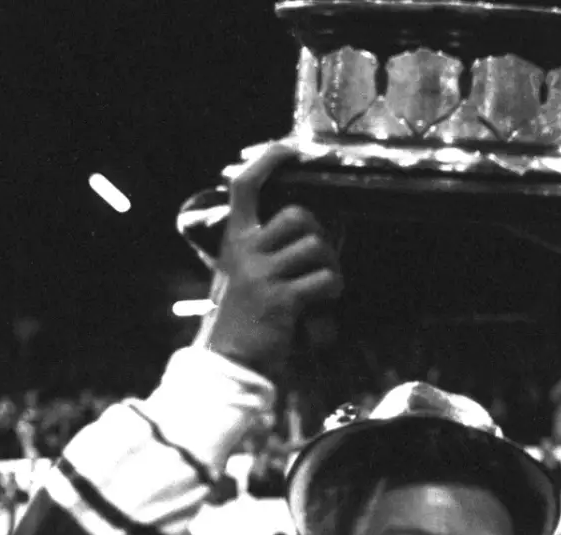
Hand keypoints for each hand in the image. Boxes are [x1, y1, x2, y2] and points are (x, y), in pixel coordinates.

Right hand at [196, 143, 342, 378]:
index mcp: (234, 240)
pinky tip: (325, 302)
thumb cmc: (240, 316)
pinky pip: (324, 279)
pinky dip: (332, 289)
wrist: (227, 360)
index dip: (268, 160)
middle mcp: (246, 251)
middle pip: (298, 215)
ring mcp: (263, 275)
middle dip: (319, 234)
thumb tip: (306, 229)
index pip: (245, 186)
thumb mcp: (239, 273)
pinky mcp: (281, 299)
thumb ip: (260, 248)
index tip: (290, 148)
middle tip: (320, 259)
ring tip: (322, 284)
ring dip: (329, 265)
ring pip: (316, 247)